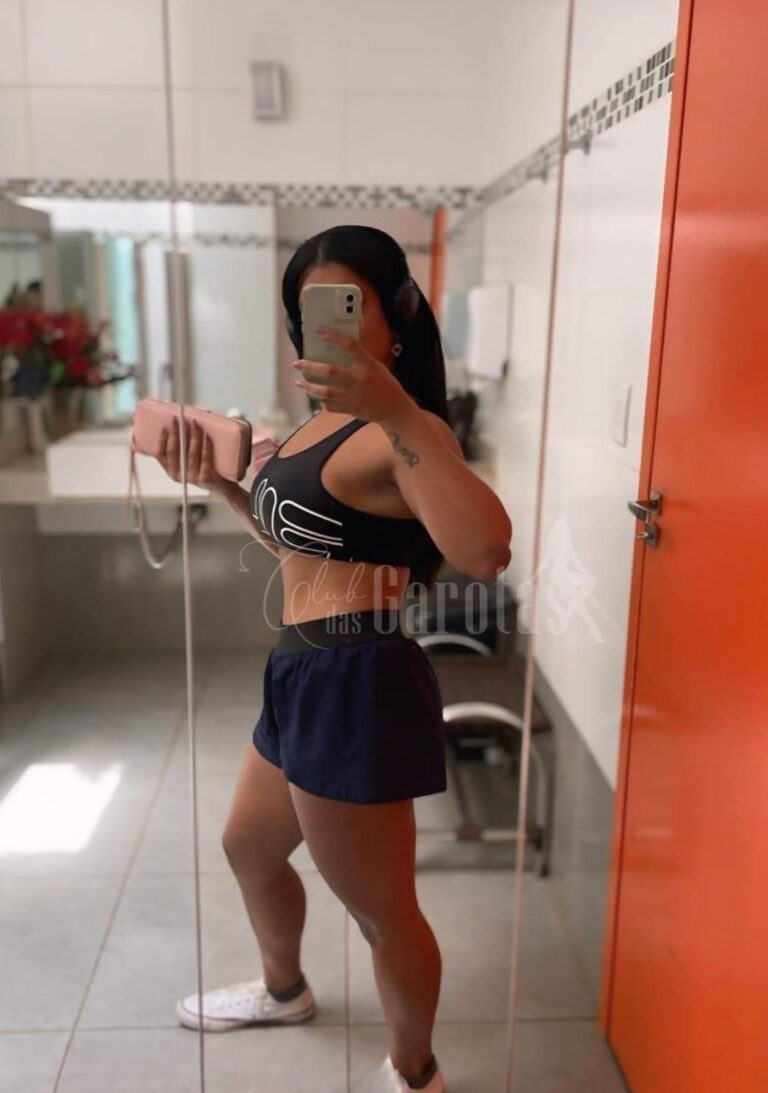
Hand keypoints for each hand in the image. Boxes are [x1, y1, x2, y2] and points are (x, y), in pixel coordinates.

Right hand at [156, 416, 231, 495]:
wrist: (223, 487)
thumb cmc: (204, 469)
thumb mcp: (189, 462)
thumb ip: (183, 448)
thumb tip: (185, 422)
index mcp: (171, 471)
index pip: (161, 455)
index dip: (162, 440)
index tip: (165, 426)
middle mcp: (179, 476)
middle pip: (175, 451)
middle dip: (176, 432)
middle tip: (179, 418)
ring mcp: (192, 478)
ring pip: (191, 453)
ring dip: (193, 436)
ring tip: (195, 423)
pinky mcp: (206, 478)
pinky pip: (205, 459)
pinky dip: (206, 446)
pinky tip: (207, 436)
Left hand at [293, 325, 411, 423]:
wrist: (394, 409)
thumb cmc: (386, 384)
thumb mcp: (376, 366)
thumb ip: (360, 360)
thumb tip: (340, 350)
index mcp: (367, 365)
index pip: (349, 345)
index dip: (333, 335)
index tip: (318, 330)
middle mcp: (358, 379)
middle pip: (329, 371)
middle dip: (310, 367)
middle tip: (298, 362)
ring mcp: (352, 395)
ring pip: (324, 391)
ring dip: (309, 386)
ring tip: (299, 381)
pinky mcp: (349, 409)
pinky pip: (329, 405)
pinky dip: (320, 400)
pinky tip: (315, 395)